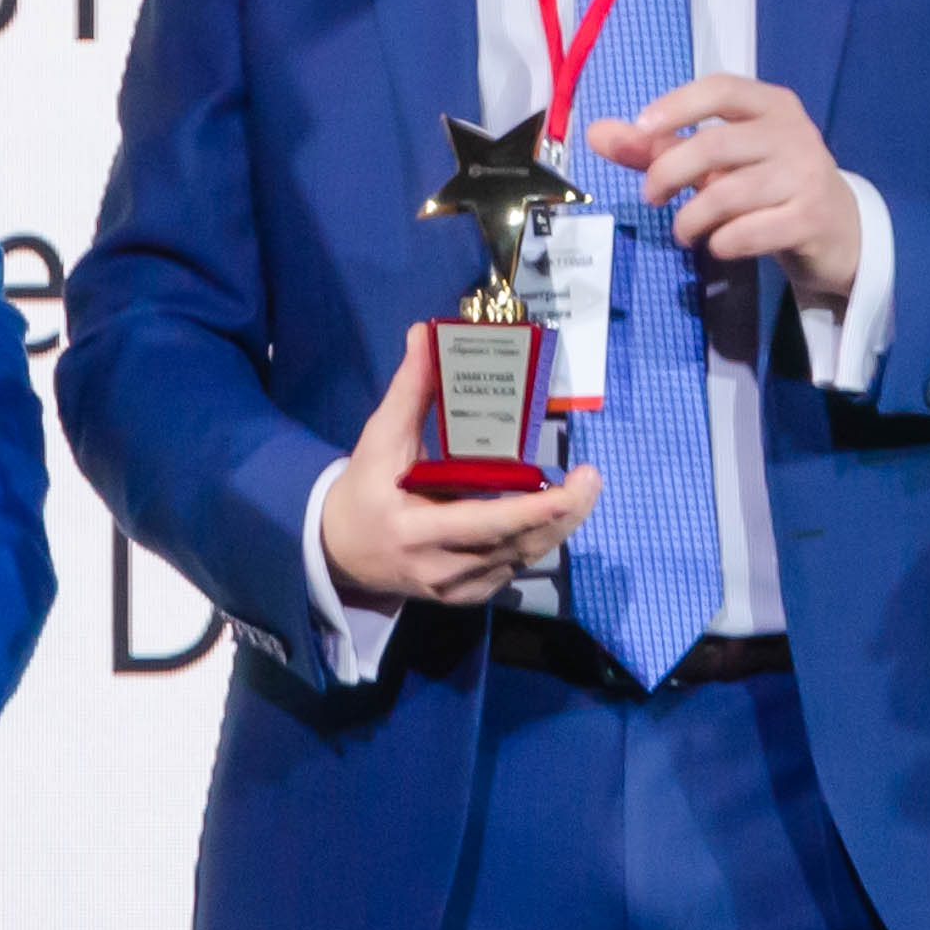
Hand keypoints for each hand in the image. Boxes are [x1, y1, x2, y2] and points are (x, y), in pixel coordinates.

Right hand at [314, 326, 598, 612]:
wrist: (338, 551)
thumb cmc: (363, 490)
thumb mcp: (379, 439)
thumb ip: (409, 390)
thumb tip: (426, 332)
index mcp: (414, 529)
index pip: (485, 523)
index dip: (533, 510)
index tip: (570, 487)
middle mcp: (439, 567)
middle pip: (516, 546)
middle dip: (563, 515)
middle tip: (591, 478)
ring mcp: (454, 587)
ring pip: (520, 560)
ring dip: (557, 527)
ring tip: (583, 489)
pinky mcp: (464, 597)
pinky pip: (510, 569)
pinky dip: (535, 541)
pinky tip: (551, 515)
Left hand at [596, 75, 862, 308]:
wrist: (839, 231)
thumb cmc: (769, 185)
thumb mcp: (718, 161)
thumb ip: (659, 146)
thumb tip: (595, 133)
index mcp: (771, 105)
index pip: (721, 88)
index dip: (678, 104)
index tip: (642, 127)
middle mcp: (793, 132)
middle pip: (715, 144)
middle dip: (668, 172)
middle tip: (651, 197)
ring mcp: (806, 175)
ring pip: (728, 193)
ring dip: (691, 218)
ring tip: (684, 231)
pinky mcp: (811, 218)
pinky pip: (750, 231)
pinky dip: (722, 242)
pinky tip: (718, 245)